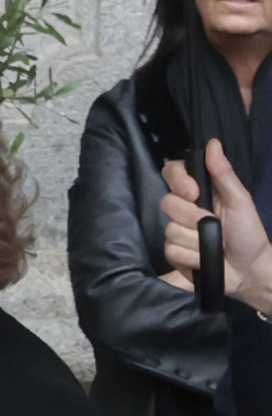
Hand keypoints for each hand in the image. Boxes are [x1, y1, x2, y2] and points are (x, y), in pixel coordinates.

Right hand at [162, 141, 271, 311]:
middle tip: (209, 223)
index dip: (178, 181)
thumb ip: (224, 174)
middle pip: (167, 202)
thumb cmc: (248, 233)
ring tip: (213, 245)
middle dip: (191, 216)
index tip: (193, 193)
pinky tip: (204, 259)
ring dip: (196, 241)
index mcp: (201, 190)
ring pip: (171, 230)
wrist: (247, 271)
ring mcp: (177, 232)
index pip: (173, 173)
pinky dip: (192, 257)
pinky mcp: (174, 255)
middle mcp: (185, 209)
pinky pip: (172, 251)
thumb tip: (213, 144)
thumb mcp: (240, 200)